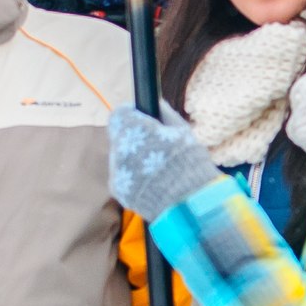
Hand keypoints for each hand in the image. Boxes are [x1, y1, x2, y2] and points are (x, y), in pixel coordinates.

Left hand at [109, 105, 219, 221]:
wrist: (188, 202)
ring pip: (119, 156)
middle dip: (133, 137)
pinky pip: (122, 175)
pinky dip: (132, 175)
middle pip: (119, 136)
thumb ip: (165, 114)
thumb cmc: (188, 161)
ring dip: (132, 157)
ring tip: (154, 167)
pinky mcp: (118, 190)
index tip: (143, 119)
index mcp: (134, 129)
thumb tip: (156, 103)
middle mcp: (119, 148)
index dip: (131, 114)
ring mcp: (116, 171)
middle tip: (154, 146)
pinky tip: (151, 181)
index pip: (119, 114)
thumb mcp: (182, 130)